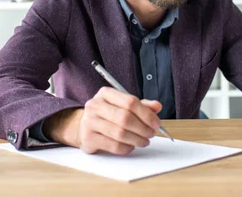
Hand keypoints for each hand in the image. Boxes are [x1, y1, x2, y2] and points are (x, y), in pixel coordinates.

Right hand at [46, 87, 161, 154]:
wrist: (84, 127)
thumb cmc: (107, 115)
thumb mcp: (123, 106)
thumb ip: (141, 106)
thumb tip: (157, 106)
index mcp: (105, 93)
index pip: (130, 102)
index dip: (147, 114)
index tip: (156, 123)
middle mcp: (95, 105)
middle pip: (125, 118)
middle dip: (143, 128)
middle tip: (151, 134)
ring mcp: (89, 122)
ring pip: (120, 133)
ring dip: (137, 139)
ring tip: (144, 141)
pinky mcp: (88, 138)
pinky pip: (113, 145)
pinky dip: (127, 148)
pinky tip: (131, 146)